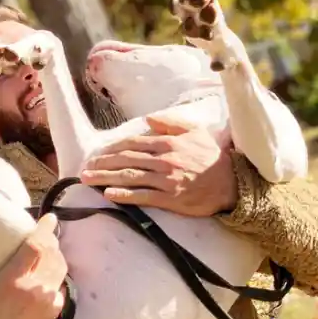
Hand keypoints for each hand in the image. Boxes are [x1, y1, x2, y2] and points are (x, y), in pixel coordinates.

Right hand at [0, 214, 66, 318]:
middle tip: (45, 230)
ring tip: (48, 247)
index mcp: (14, 280)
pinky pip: (62, 282)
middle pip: (52, 253)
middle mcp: (35, 288)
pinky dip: (58, 272)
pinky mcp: (56, 307)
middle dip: (50, 239)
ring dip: (56, 253)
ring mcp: (48, 298)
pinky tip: (49, 270)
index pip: (36, 248)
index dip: (44, 230)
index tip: (49, 218)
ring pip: (60, 266)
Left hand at [80, 115, 237, 216]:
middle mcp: (164, 160)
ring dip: (105, 178)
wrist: (232, 183)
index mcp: (168, 143)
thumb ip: (171, 122)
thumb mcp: (195, 131)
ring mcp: (166, 180)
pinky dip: (124, 196)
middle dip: (102, 163)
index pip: (133, 143)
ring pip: (130, 177)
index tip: (98, 152)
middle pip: (126, 159)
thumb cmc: (211, 156)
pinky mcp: (170, 199)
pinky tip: (108, 195)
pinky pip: (143, 197)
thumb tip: (148, 119)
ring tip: (87, 179)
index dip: (112, 147)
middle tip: (85, 167)